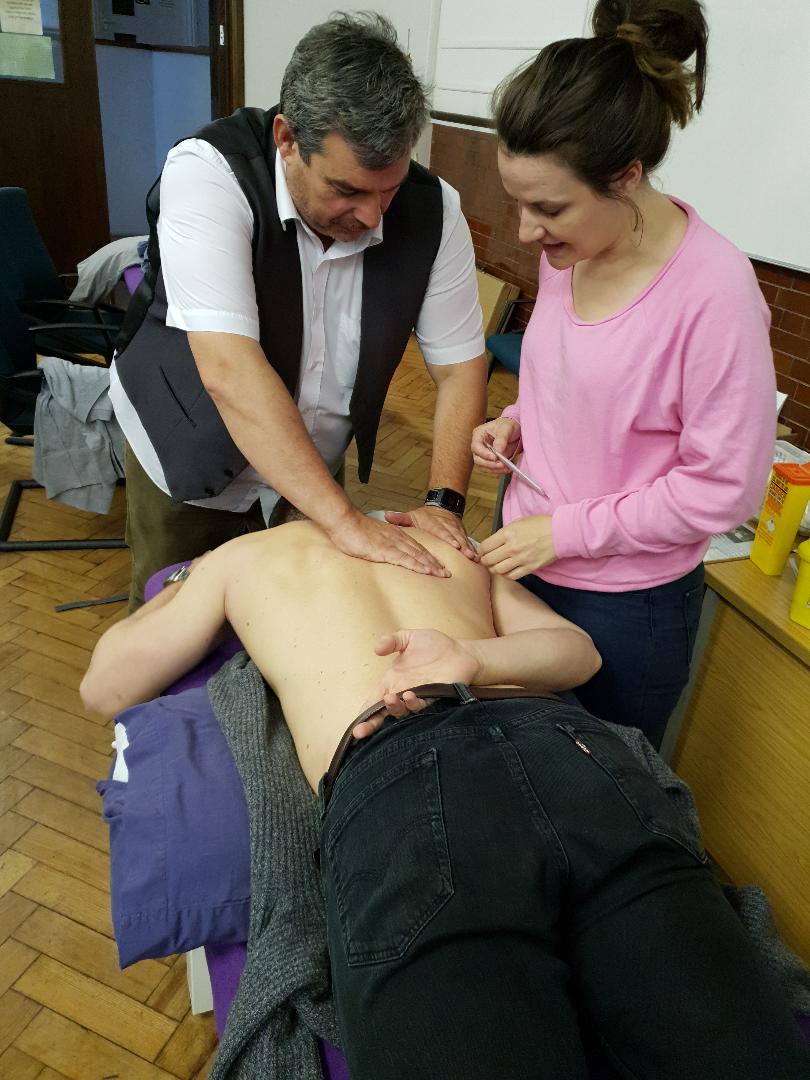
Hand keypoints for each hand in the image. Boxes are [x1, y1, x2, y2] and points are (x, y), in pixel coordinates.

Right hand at [325, 509, 449, 577]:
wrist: (344, 521)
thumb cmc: (353, 530)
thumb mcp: (371, 536)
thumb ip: (379, 543)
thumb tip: (380, 551)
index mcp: (394, 534)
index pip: (416, 547)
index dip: (428, 556)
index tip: (437, 565)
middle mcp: (397, 538)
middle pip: (421, 552)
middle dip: (435, 563)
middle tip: (446, 573)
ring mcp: (392, 544)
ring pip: (417, 556)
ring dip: (431, 565)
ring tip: (442, 574)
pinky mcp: (385, 551)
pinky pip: (405, 559)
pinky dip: (418, 566)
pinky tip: (427, 571)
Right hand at [353, 628, 481, 739]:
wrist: (461, 652)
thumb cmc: (434, 646)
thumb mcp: (408, 638)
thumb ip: (391, 641)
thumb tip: (376, 649)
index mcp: (392, 682)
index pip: (373, 702)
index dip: (364, 715)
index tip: (355, 727)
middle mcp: (402, 693)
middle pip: (383, 714)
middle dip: (371, 724)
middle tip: (361, 731)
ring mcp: (418, 698)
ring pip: (401, 712)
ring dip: (394, 708)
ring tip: (391, 698)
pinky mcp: (434, 698)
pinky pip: (421, 706)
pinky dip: (413, 703)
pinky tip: (410, 695)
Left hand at [384, 505, 477, 560]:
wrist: (441, 506)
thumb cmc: (425, 517)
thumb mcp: (412, 516)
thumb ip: (400, 519)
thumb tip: (387, 516)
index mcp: (433, 522)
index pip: (441, 530)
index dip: (448, 537)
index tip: (454, 544)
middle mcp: (446, 525)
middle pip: (455, 535)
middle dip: (462, 545)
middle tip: (467, 554)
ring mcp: (455, 529)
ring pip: (463, 538)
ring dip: (468, 548)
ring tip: (474, 557)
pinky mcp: (461, 533)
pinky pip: (467, 541)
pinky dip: (471, 548)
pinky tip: (476, 558)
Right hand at [471, 417, 521, 472]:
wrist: (514, 431)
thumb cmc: (508, 425)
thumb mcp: (506, 428)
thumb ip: (501, 439)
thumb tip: (498, 451)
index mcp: (478, 434)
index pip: (476, 446)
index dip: (483, 453)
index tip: (494, 457)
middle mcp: (479, 445)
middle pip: (477, 458)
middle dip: (489, 463)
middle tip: (501, 464)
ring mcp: (484, 454)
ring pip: (483, 466)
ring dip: (494, 469)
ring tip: (505, 468)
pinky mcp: (490, 460)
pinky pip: (490, 468)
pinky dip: (498, 471)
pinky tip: (506, 469)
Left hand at [479, 515, 556, 577]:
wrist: (560, 532)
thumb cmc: (541, 525)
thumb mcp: (519, 522)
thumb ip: (505, 532)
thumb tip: (494, 542)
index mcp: (508, 533)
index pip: (485, 546)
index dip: (481, 551)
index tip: (482, 552)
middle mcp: (512, 547)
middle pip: (488, 560)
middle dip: (485, 561)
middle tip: (486, 560)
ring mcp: (521, 559)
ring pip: (498, 570)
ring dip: (494, 569)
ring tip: (496, 566)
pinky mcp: (529, 568)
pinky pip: (511, 576)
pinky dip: (506, 575)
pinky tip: (507, 571)